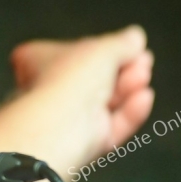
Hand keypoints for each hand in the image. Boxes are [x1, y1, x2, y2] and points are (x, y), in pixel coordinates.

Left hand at [7, 25, 154, 166]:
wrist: (63, 123)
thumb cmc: (70, 78)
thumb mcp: (102, 49)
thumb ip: (121, 43)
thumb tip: (135, 37)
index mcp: (36, 62)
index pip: (72, 52)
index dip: (102, 49)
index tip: (128, 45)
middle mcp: (48, 91)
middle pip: (94, 79)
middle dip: (123, 70)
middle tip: (144, 61)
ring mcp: (65, 120)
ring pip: (104, 104)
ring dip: (128, 88)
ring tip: (144, 76)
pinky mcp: (83, 144)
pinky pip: (110, 128)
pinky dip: (129, 113)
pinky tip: (144, 98)